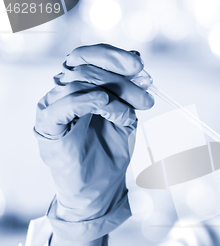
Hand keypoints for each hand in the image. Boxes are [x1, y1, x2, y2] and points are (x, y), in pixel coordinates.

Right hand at [35, 43, 153, 241]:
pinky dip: (91, 101)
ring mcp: (54, 106)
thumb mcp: (126, 117)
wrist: (99, 189)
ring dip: (113, 94)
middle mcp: (64, 91)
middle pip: (85, 65)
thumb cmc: (110, 154)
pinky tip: (111, 108)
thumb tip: (141, 68)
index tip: (140, 65)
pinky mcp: (48, 126)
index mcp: (81, 86)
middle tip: (145, 97)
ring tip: (130, 115)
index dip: (114, 56)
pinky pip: (65, 104)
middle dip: (121, 78)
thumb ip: (130, 94)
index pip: (90, 56)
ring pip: (78, 81)